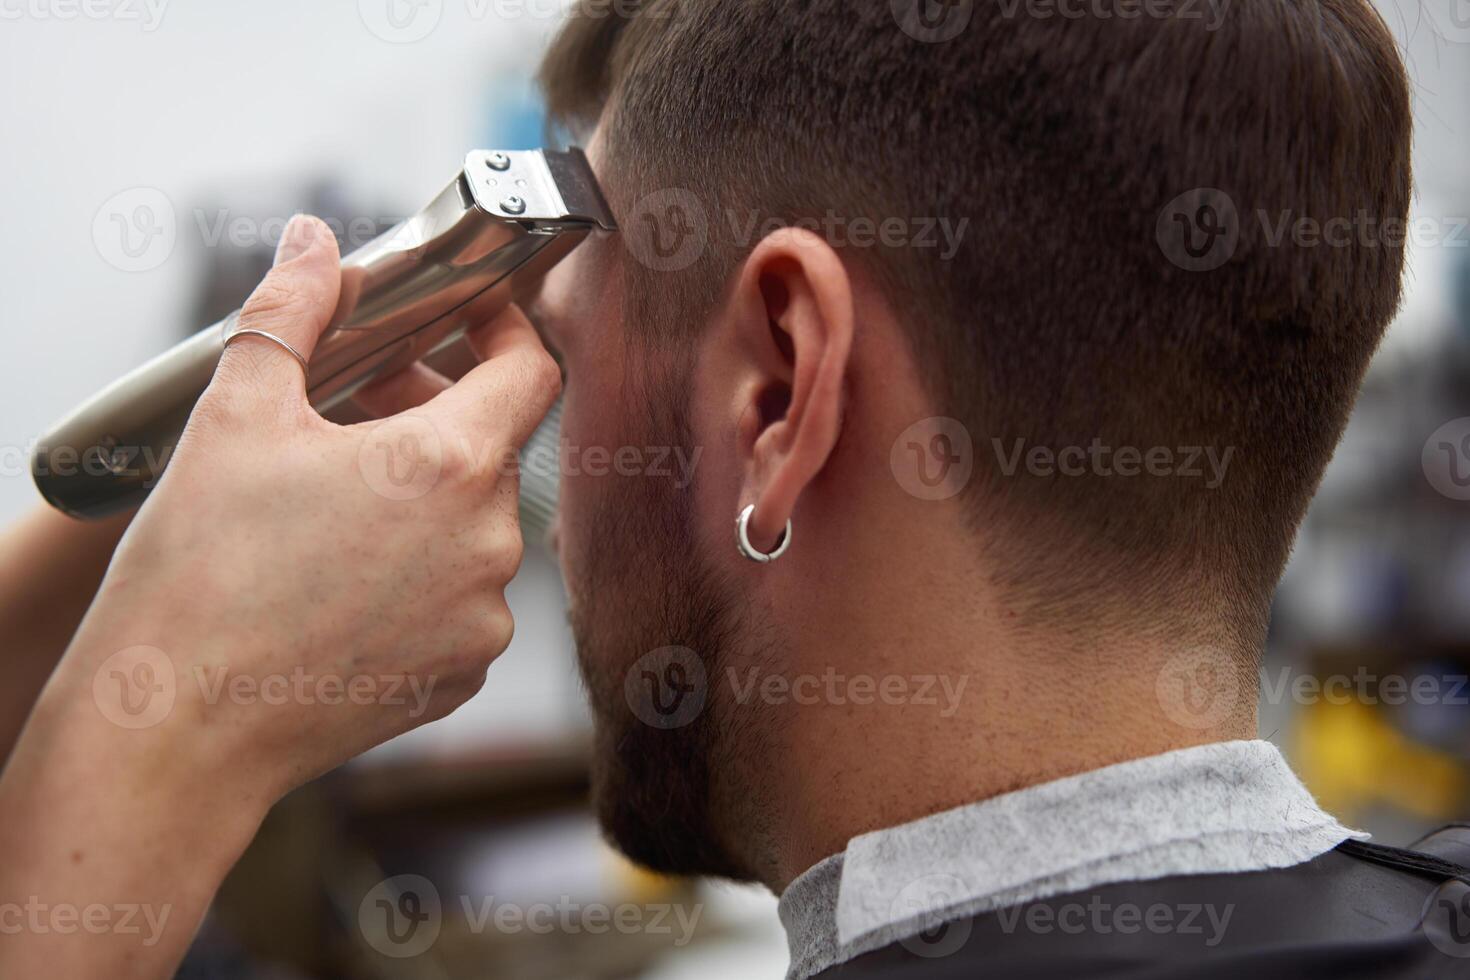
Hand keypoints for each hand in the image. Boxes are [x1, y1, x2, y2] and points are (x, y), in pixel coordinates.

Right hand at [74, 213, 560, 795]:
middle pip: (493, 448)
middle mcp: (492, 544)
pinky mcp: (463, 675)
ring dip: (426, 498)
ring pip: (475, 526)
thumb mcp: (236, 413)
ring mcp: (484, 619)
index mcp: (453, 465)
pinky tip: (346, 576)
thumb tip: (315, 242)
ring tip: (338, 498)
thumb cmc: (201, 571)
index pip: (531, 370)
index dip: (506, 332)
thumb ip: (291, 311)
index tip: (471, 320)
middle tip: (356, 406)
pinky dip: (422, 573)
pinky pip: (463, 598)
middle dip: (435, 413)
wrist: (175, 729)